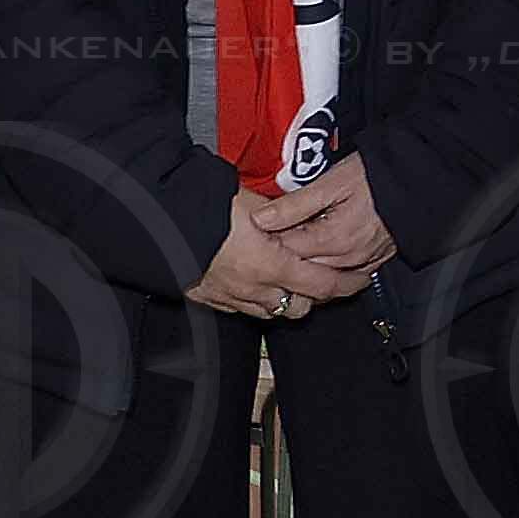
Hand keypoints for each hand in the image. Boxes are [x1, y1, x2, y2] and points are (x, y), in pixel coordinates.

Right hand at [185, 185, 376, 320]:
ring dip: (283, 299)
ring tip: (287, 280)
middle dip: (312, 297)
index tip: (357, 280)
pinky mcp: (207, 298)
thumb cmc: (207, 206)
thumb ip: (283, 219)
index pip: (321, 286)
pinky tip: (253, 283)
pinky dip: (253, 300)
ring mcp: (229, 297)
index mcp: (271, 265)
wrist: (160, 219)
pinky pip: (240, 309)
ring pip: (269, 312)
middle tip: (320, 278)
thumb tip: (300, 221)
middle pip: (298, 308)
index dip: (345, 285)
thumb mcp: (256, 205)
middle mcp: (253, 288)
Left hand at [252, 162, 396, 278]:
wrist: (415, 180)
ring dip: (304, 268)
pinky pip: (345, 278)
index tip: (254, 235)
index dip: (267, 244)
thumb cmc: (375, 176)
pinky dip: (327, 273)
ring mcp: (362, 263)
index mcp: (333, 239)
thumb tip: (260, 218)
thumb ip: (294, 205)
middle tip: (266, 246)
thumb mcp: (331, 182)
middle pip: (302, 271)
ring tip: (290, 251)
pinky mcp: (374, 262)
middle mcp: (347, 258)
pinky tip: (319, 260)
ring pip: (322, 279)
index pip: (287, 252)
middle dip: (283, 259)